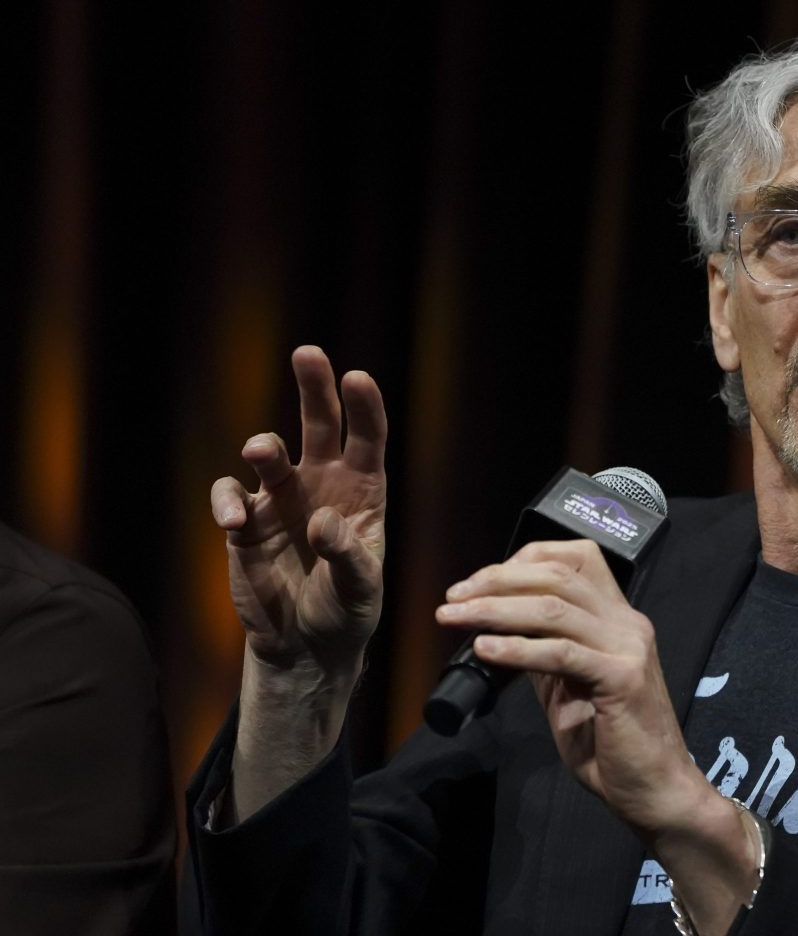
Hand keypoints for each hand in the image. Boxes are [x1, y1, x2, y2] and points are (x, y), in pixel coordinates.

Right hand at [210, 346, 387, 683]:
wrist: (304, 646)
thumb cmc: (346, 612)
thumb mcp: (360, 590)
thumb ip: (347, 556)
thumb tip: (323, 522)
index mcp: (364, 491)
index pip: (368, 439)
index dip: (364, 407)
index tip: (356, 377)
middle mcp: (323, 484)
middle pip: (320, 424)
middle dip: (315, 387)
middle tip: (308, 353)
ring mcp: (282, 498)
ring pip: (270, 453)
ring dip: (264, 447)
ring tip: (261, 451)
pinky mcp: (246, 522)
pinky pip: (230, 494)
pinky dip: (226, 499)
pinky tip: (233, 521)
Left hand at [437, 539, 704, 830]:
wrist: (653, 790)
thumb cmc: (612, 745)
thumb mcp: (571, 688)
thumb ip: (546, 654)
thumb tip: (500, 630)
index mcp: (619, 619)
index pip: (577, 558)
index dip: (525, 559)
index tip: (480, 581)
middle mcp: (628, 624)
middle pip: (558, 576)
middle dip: (497, 580)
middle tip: (454, 597)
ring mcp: (629, 648)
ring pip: (554, 609)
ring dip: (494, 610)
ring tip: (454, 617)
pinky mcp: (622, 679)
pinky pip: (560, 654)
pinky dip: (517, 648)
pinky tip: (485, 649)